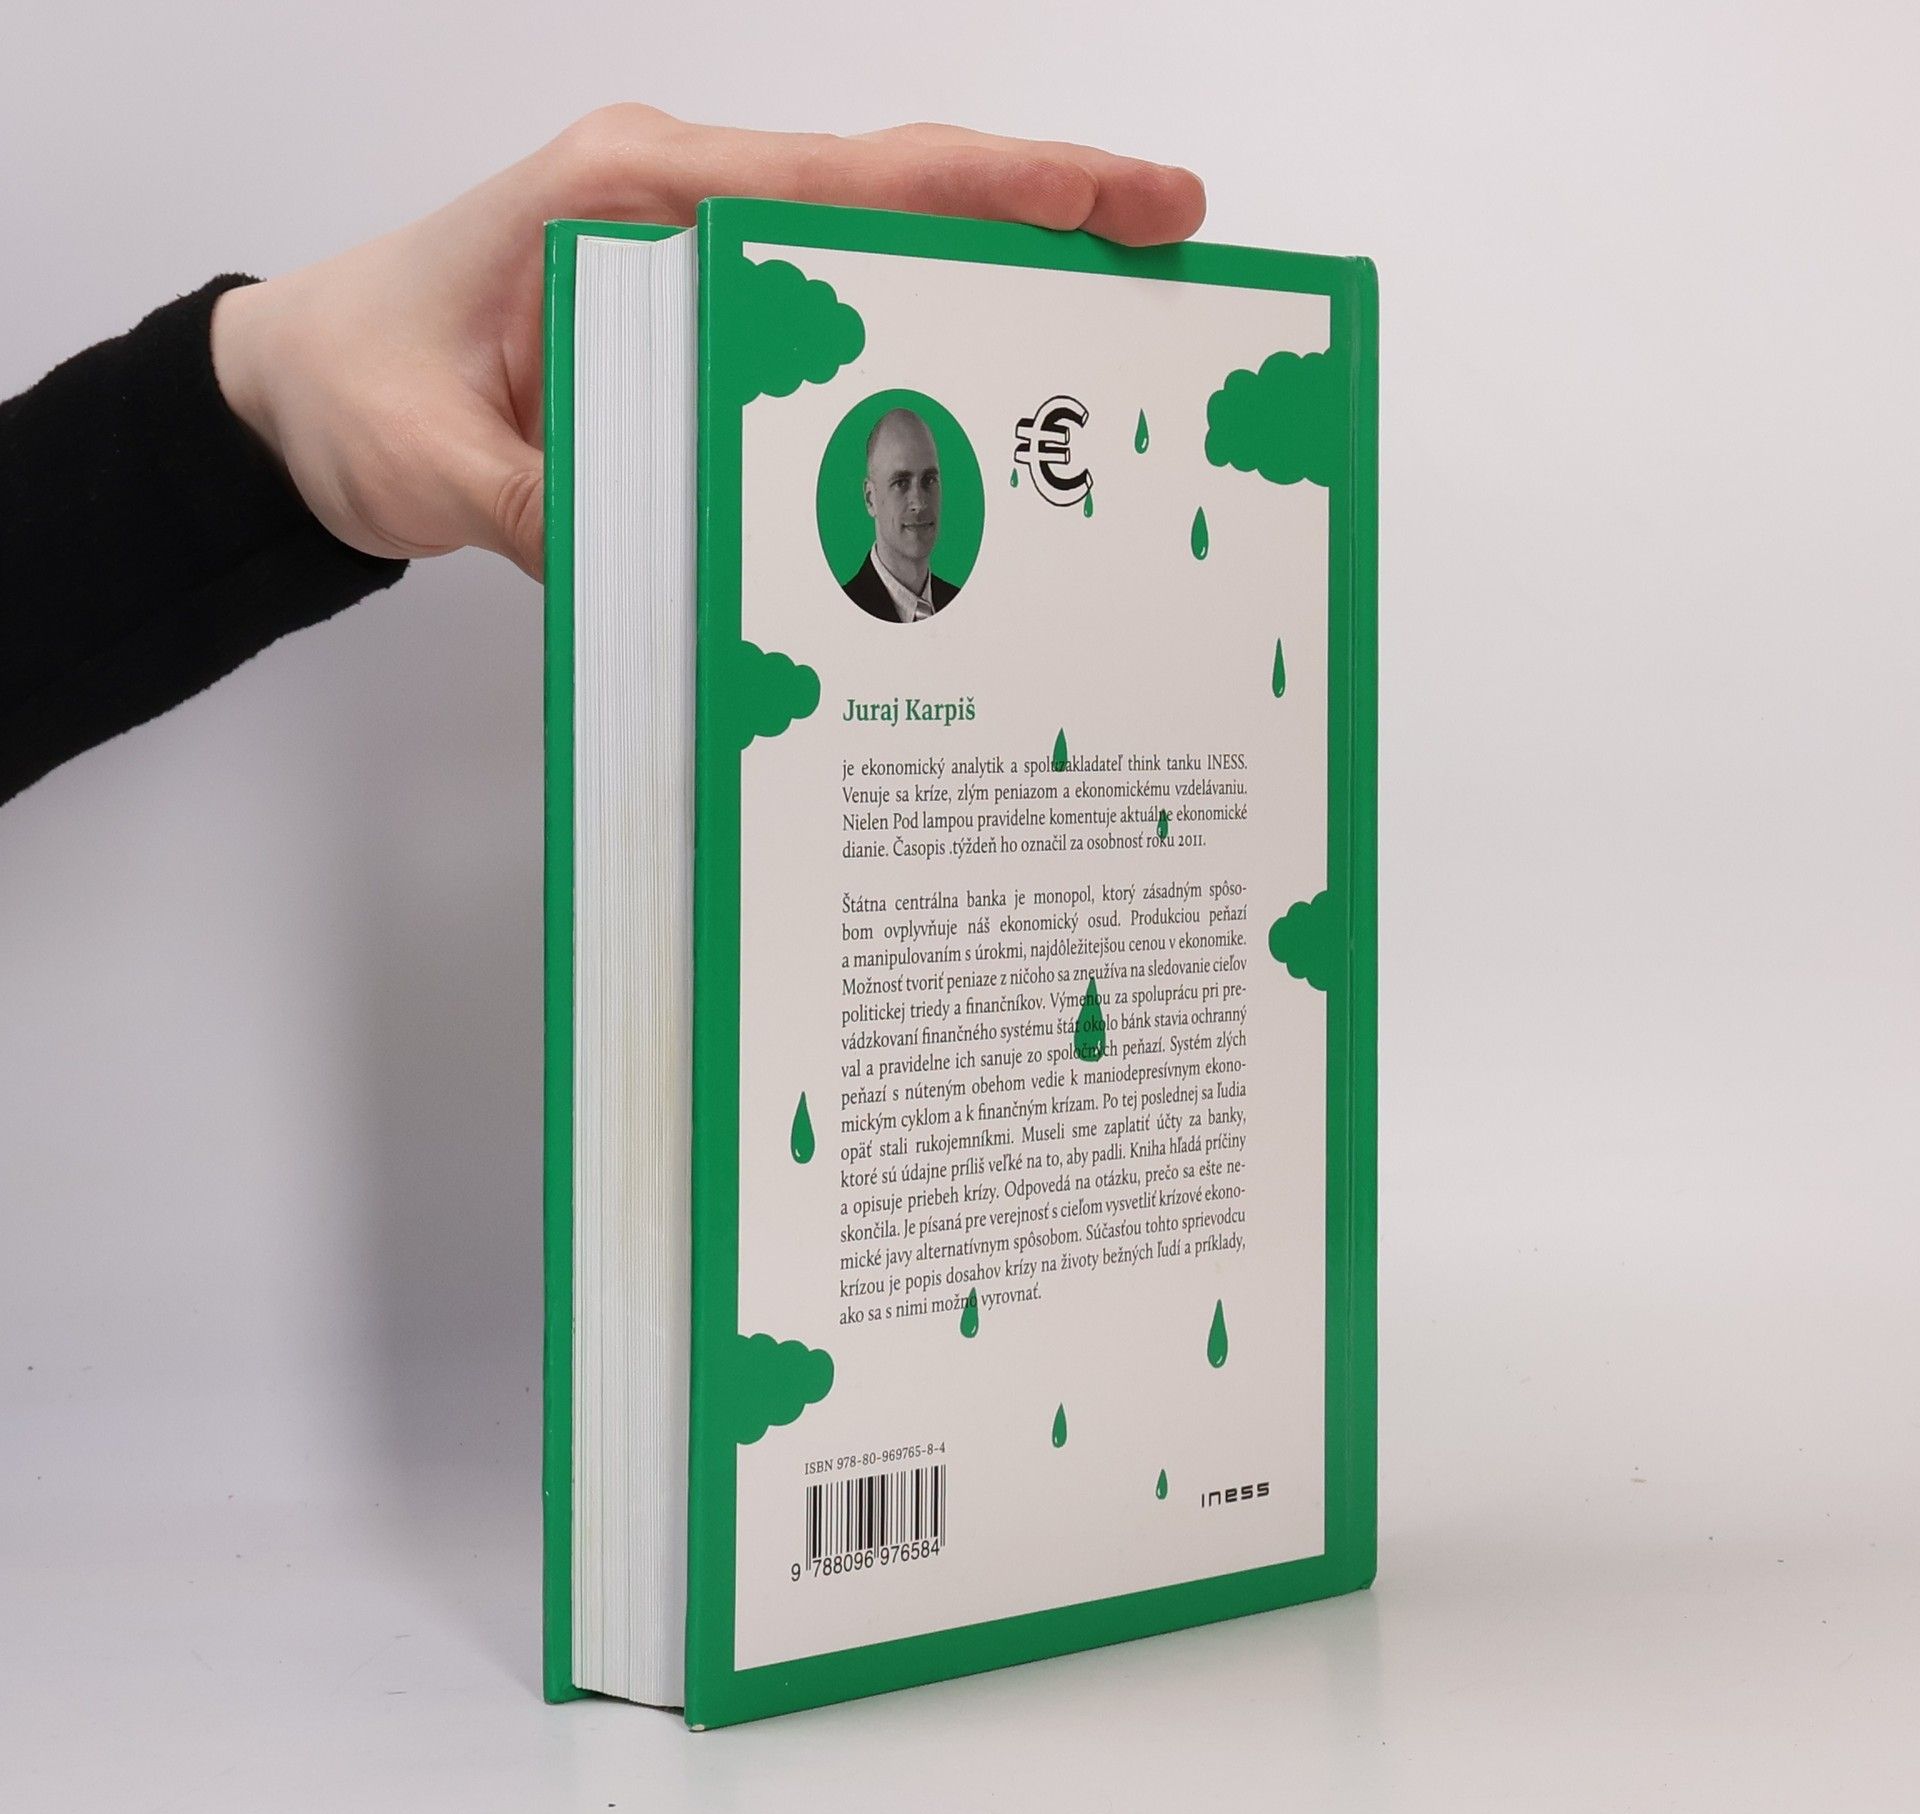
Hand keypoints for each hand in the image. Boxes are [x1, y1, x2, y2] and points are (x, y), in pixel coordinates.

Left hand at [210, 107, 1205, 579]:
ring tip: (1103, 342)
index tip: (1123, 199)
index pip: (850, 182)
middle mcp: (680, 211)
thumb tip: (700, 580)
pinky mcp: (690, 325)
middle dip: (1041, 220)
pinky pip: (820, 328)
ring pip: (871, 262)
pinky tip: (968, 410)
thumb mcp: (437, 462)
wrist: (301, 389)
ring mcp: (691, 263)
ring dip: (984, 291)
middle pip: (895, 201)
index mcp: (633, 199)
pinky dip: (904, 355)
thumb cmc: (354, 384)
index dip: (1001, 187)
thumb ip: (560, 513)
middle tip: (1170, 256)